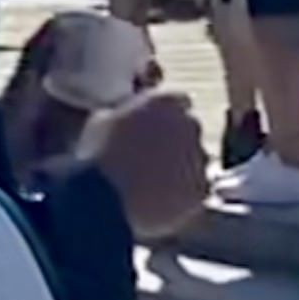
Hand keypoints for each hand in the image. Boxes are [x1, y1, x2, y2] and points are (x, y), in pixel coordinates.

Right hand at [78, 89, 208, 239]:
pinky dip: (184, 192)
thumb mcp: (102, 120)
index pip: (178, 100)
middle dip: (176, 138)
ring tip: (154, 180)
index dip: (165, 112)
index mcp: (164, 102)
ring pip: (195, 159)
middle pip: (189, 128)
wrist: (106, 198)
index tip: (153, 122)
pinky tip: (160, 199)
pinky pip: (196, 188)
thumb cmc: (97, 154)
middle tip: (151, 153)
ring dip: (182, 165)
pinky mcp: (201, 189)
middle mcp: (189, 125)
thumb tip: (129, 117)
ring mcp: (199, 158)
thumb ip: (126, 113)